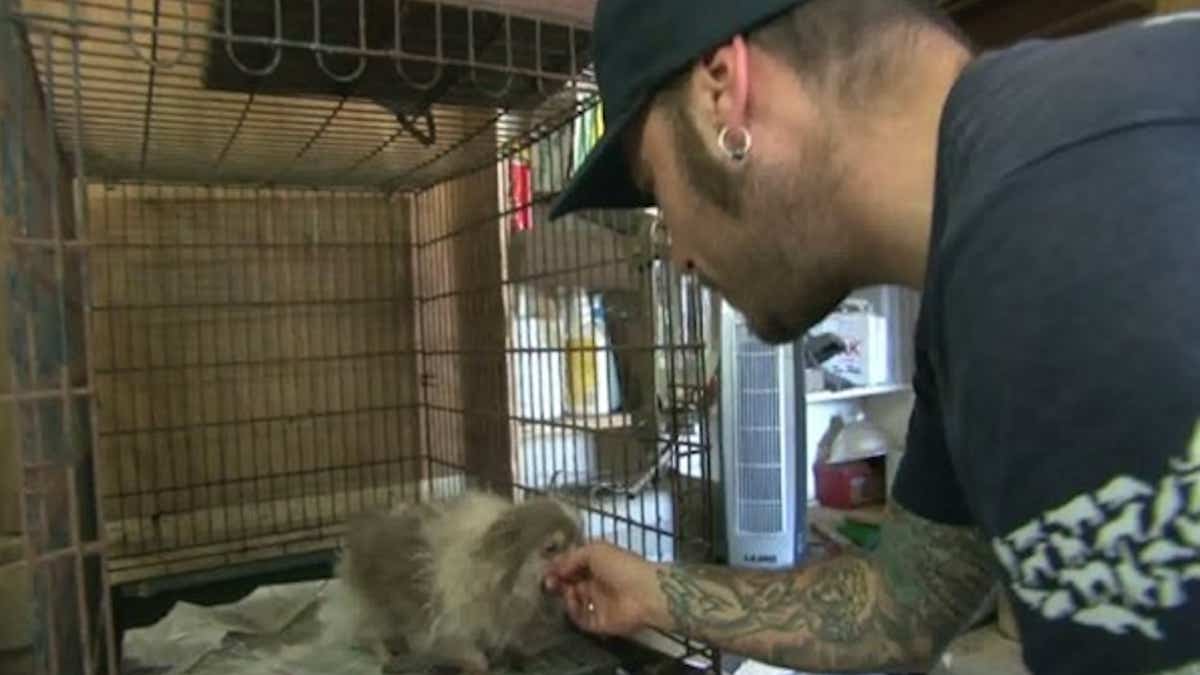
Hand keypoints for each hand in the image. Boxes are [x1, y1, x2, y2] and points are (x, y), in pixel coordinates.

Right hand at [544, 541, 663, 636]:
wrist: (644, 592)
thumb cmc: (622, 566)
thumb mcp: (595, 550)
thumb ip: (572, 557)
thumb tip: (555, 568)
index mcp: (599, 563)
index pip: (574, 565)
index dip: (559, 566)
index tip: (546, 567)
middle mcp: (597, 582)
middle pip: (571, 583)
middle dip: (557, 581)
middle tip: (547, 580)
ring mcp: (598, 603)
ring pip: (573, 601)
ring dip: (564, 595)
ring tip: (562, 589)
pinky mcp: (599, 622)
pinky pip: (580, 619)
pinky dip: (573, 611)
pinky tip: (572, 601)